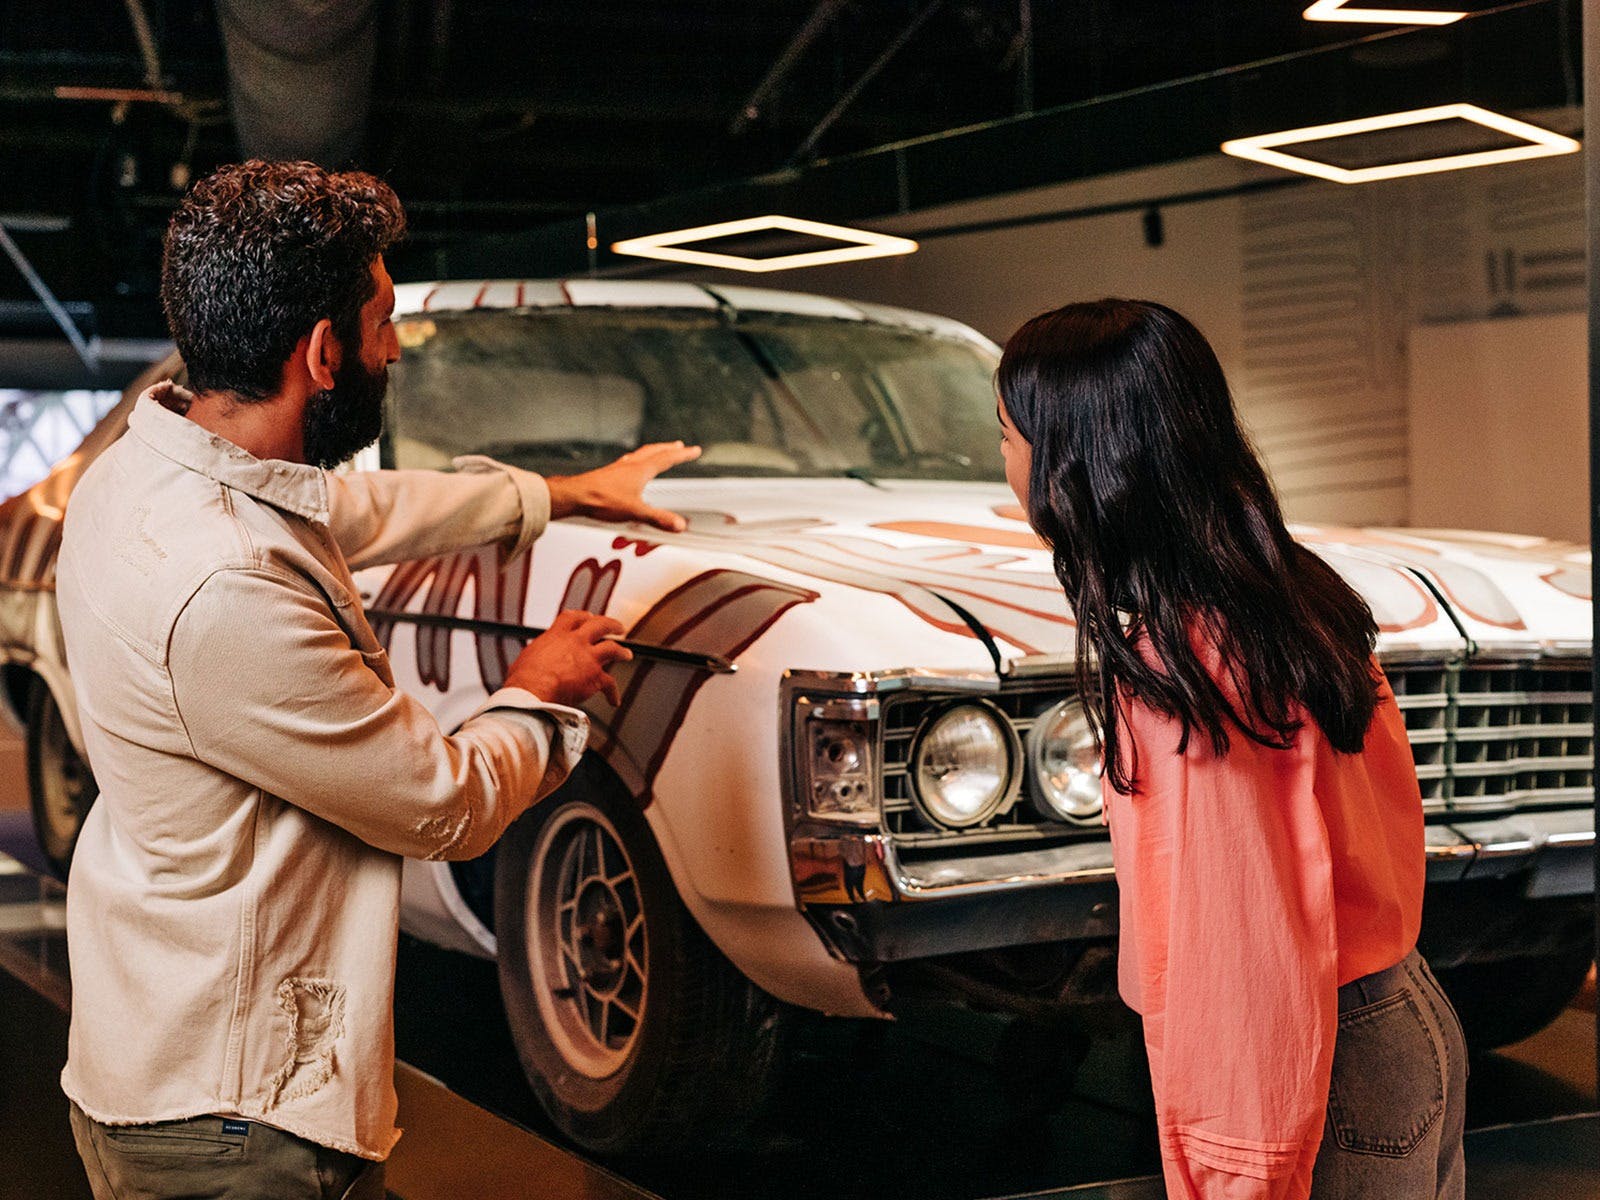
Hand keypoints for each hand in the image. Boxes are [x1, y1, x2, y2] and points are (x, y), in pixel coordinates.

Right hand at [504, 610, 631, 706]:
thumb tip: (531, 663)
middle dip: (611, 625)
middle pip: (599, 625)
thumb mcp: (526, 658)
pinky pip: (610, 683)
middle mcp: (575, 642)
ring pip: (612, 648)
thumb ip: (537, 656)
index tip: (587, 617)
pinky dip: (613, 692)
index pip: (572, 618)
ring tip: (626, 654)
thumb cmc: (524, 680)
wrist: (532, 694)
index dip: (582, 616)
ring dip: (622, 651)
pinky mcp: (595, 676)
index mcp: (556, 636)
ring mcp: (588, 658)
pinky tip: (614, 699)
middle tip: (617, 627)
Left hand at [546, 441, 701, 531]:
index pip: (667, 459)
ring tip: (659, 453)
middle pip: (654, 451)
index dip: (683, 455)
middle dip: (669, 449)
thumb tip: (679, 524)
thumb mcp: (635, 511)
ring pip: (640, 455)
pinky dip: (637, 461)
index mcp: (640, 470)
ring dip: (653, 452)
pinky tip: (632, 468)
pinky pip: (628, 462)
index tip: (694, 450)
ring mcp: (618, 468)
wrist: (575, 496)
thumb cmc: (601, 500)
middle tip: (679, 446)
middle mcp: (630, 465)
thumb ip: (658, 518)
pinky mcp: (609, 474)